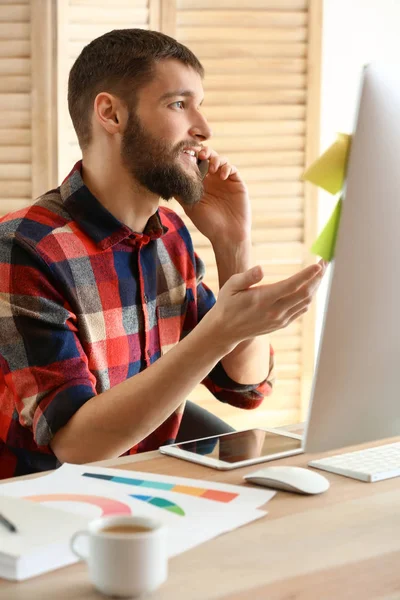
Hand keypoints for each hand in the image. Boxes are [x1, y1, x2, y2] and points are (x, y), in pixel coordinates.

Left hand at [178, 146, 250, 244]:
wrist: (227, 235)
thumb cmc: (207, 224)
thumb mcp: (190, 207)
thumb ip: (180, 193)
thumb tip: (165, 180)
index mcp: (201, 183)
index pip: (196, 163)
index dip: (192, 155)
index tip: (186, 152)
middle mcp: (213, 179)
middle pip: (209, 157)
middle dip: (205, 151)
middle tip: (200, 154)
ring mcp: (225, 180)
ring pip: (221, 160)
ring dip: (216, 159)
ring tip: (211, 168)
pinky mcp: (237, 183)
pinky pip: (232, 169)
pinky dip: (227, 168)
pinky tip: (222, 176)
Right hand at [209, 260, 326, 349]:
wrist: (225, 330)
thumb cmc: (227, 304)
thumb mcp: (231, 286)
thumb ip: (247, 277)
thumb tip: (261, 269)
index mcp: (262, 299)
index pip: (291, 286)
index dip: (307, 275)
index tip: (318, 265)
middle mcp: (274, 311)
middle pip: (304, 294)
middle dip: (318, 278)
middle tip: (324, 262)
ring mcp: (280, 319)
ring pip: (306, 302)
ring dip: (315, 287)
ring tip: (319, 272)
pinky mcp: (282, 324)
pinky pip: (301, 310)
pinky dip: (309, 297)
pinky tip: (310, 287)